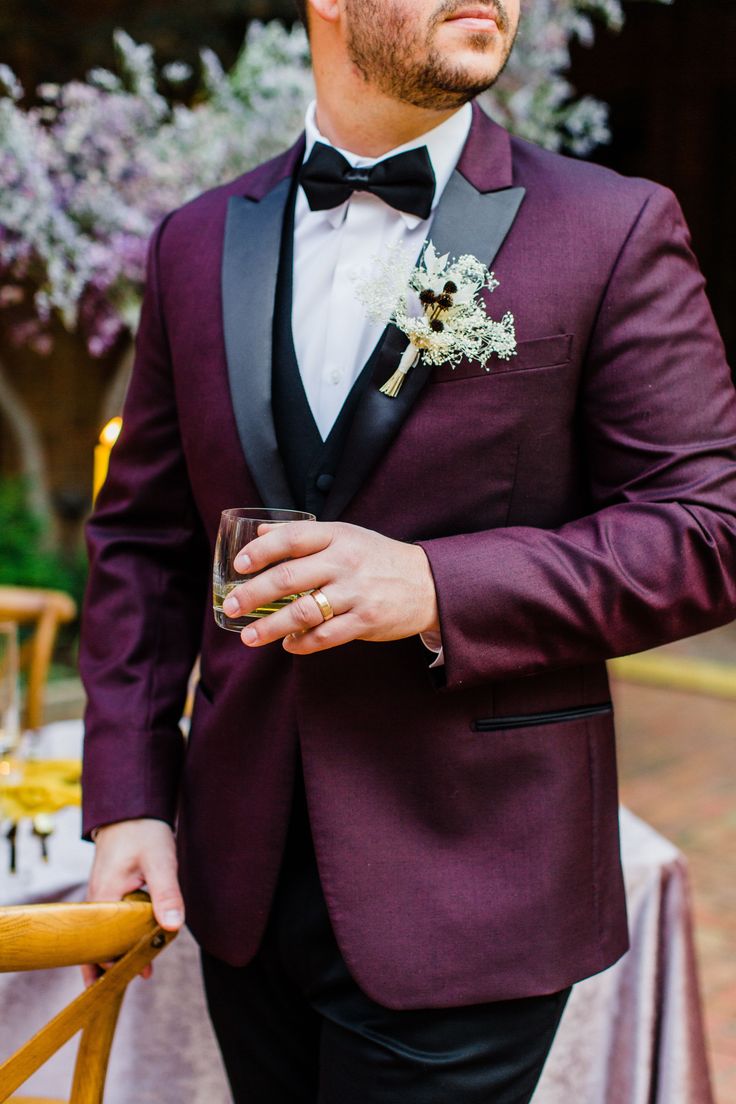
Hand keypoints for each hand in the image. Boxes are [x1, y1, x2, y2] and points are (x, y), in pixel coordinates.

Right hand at [82, 818, 183, 987]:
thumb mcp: (160, 862)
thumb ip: (166, 894)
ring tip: (140, 969)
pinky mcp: (109, 890)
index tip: (139, 974)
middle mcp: (96, 901)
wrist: (132, 808)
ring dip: (120, 949)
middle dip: (116, 962)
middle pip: (100, 943)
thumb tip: (172, 928)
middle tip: (142, 977)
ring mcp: (101, 896)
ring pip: (105, 932)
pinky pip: (111, 920)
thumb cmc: (144, 833)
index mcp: (103, 898)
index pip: (102, 944)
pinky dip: (122, 933)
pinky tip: (138, 940)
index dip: (117, 963)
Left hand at [221, 521, 438, 654]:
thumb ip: (303, 535)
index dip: (261, 550)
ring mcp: (356, 592)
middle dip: (253, 594)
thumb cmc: (378, 559)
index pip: (292, 537)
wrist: (428, 584)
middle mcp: (345, 562)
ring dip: (271, 627)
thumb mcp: (345, 536)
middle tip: (231, 606)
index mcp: (338, 536)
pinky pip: (325, 636)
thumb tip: (260, 532)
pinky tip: (288, 644)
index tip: (238, 565)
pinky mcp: (365, 620)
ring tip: (248, 636)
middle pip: (289, 577)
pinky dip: (302, 643)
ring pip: (304, 611)